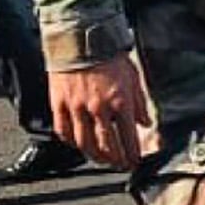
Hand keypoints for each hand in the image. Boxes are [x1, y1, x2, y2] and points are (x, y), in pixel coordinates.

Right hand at [50, 53, 154, 168]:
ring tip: (102, 160)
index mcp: (120, 102)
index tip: (135, 162)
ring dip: (95, 156)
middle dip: (116, 160)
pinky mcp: (59, 103)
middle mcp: (98, 108)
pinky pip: (64, 131)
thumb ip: (139, 103)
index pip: (128, 138)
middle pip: (106, 146)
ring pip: (84, 143)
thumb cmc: (109, 56)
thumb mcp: (133, 77)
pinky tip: (78, 144)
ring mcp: (76, 107)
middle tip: (120, 165)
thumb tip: (145, 124)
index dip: (132, 154)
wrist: (81, 38)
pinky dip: (72, 142)